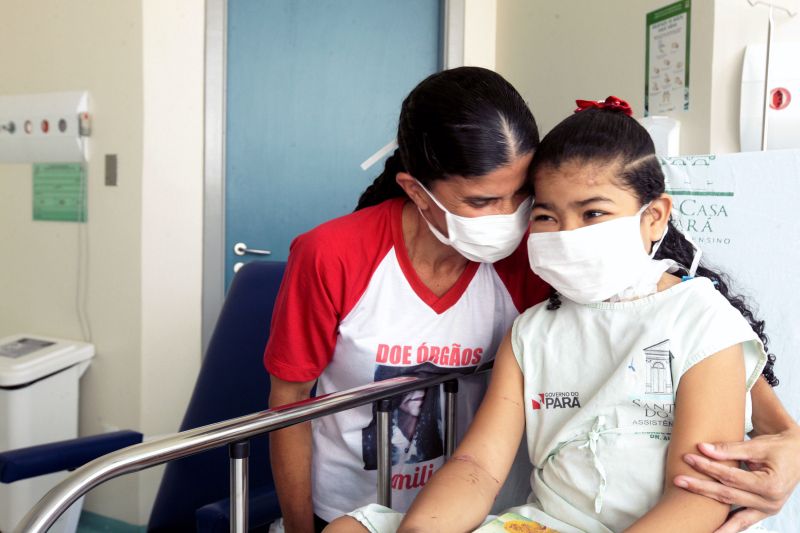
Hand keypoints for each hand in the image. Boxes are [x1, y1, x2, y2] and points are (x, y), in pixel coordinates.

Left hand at [673, 425, 799, 531]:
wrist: (798, 455)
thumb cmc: (780, 448)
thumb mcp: (757, 446)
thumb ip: (730, 449)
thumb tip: (703, 448)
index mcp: (770, 485)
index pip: (730, 477)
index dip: (708, 468)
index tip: (689, 458)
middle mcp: (770, 502)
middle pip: (727, 496)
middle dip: (701, 488)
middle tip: (679, 480)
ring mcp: (767, 510)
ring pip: (733, 515)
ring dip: (711, 518)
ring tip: (690, 522)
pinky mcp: (762, 512)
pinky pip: (742, 522)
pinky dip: (727, 528)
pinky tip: (712, 531)